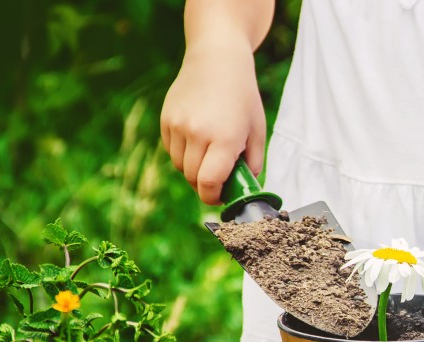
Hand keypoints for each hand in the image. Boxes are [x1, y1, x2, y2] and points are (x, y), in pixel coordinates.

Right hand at [160, 39, 265, 204]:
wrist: (217, 60)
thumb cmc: (243, 98)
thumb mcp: (257, 131)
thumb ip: (253, 164)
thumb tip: (245, 189)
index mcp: (224, 139)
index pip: (209, 183)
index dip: (213, 197)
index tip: (220, 197)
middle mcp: (198, 134)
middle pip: (193, 178)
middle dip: (205, 185)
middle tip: (219, 178)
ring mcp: (178, 126)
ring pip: (180, 166)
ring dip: (193, 168)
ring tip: (209, 153)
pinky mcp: (166, 119)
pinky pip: (171, 150)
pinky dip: (183, 153)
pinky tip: (197, 138)